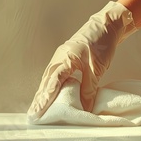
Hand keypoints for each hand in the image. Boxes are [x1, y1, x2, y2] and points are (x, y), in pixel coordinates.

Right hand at [27, 1, 136, 121]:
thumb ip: (89, 89)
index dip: (45, 98)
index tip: (39, 111)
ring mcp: (60, 58)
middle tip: (32, 116)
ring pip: (48, 79)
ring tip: (37, 110)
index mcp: (65, 59)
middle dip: (39, 99)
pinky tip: (49, 96)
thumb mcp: (96, 68)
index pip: (52, 82)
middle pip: (46, 82)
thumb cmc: (101, 42)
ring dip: (43, 94)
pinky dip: (50, 87)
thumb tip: (85, 109)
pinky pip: (54, 76)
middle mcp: (59, 59)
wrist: (107, 24)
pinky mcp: (65, 59)